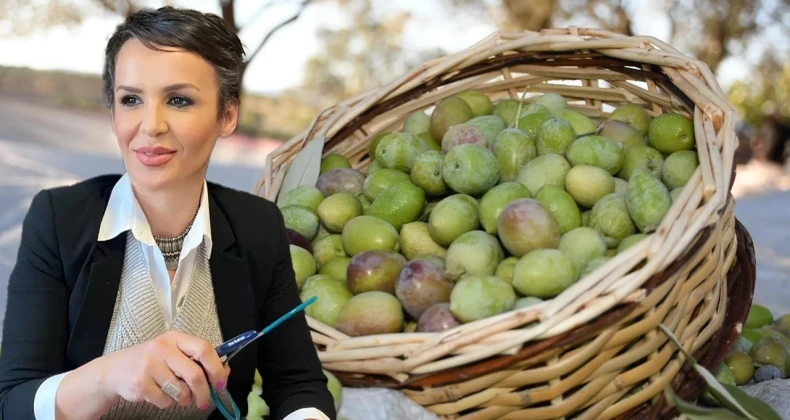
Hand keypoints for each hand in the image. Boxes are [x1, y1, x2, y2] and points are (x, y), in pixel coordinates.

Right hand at [98, 330, 229, 409]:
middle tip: (204, 401)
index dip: (216, 368)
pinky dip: (166, 402)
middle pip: (195, 374)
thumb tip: (224, 373)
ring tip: (178, 395)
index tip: (221, 382)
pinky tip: (158, 393)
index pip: (204, 349)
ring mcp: (150, 366)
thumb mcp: (173, 352)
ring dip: (184, 399)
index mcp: (176, 338)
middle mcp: (163, 348)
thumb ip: (197, 359)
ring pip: (181, 391)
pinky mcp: (141, 383)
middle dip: (204, 392)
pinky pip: (165, 401)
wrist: (114, 370)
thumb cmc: (152, 361)